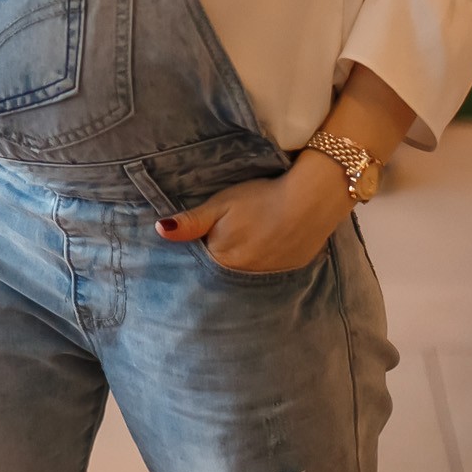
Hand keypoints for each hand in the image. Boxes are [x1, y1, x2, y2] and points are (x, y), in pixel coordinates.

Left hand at [155, 155, 353, 274]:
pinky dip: (266, 258)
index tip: (203, 234)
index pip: (202, 259)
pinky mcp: (290, 268)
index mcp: (223, 257)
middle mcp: (243, 273)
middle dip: (221, 254)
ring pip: (247, 269)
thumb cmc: (260, 198)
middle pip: (224, 267)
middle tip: (229, 233)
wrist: (311, 200)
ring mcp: (269, 273)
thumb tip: (160, 231)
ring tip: (249, 237)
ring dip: (244, 258)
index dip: (202, 245)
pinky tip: (269, 243)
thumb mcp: (221, 204)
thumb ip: (192, 222)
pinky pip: (270, 268)